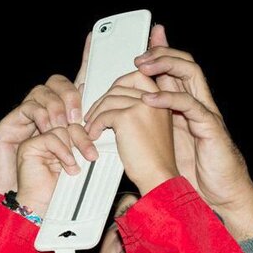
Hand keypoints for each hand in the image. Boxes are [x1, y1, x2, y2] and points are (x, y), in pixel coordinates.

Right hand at [0, 36, 93, 239]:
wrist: (22, 204)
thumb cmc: (53, 185)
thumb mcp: (83, 162)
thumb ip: (96, 142)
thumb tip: (120, 131)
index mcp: (64, 116)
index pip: (78, 82)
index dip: (86, 59)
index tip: (96, 39)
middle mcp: (44, 111)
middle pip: (58, 82)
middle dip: (72, 96)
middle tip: (80, 118)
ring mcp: (25, 116)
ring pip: (44, 94)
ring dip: (59, 112)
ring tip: (67, 132)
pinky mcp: (9, 124)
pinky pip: (30, 110)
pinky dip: (44, 122)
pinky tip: (52, 136)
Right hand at [15, 125, 93, 217]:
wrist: (41, 206)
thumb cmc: (60, 191)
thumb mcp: (78, 167)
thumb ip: (85, 153)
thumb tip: (102, 142)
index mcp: (62, 143)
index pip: (77, 129)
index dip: (88, 138)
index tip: (96, 153)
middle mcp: (49, 139)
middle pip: (70, 126)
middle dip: (84, 140)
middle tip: (92, 156)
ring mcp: (38, 142)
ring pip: (61, 131)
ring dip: (71, 150)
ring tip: (73, 168)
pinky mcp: (29, 146)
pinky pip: (50, 139)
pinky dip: (62, 150)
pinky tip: (68, 163)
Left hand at [84, 71, 178, 194]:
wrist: (159, 175)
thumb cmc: (154, 158)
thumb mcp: (152, 127)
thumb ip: (140, 111)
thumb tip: (114, 100)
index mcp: (162, 99)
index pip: (138, 77)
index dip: (119, 84)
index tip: (108, 97)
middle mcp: (154, 99)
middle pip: (120, 87)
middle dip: (103, 99)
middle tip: (93, 114)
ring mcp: (142, 106)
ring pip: (109, 100)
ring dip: (96, 113)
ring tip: (90, 127)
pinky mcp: (128, 118)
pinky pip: (103, 115)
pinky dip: (95, 125)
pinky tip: (94, 136)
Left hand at [135, 25, 252, 240]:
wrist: (222, 196)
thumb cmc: (196, 173)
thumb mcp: (168, 144)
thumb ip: (152, 127)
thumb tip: (125, 120)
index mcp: (188, 107)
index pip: (175, 70)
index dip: (162, 52)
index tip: (145, 38)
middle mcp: (200, 104)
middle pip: (184, 63)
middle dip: (161, 53)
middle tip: (138, 54)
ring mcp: (207, 113)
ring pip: (192, 73)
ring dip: (166, 65)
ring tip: (142, 66)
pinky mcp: (211, 128)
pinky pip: (191, 105)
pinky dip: (169, 98)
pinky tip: (150, 99)